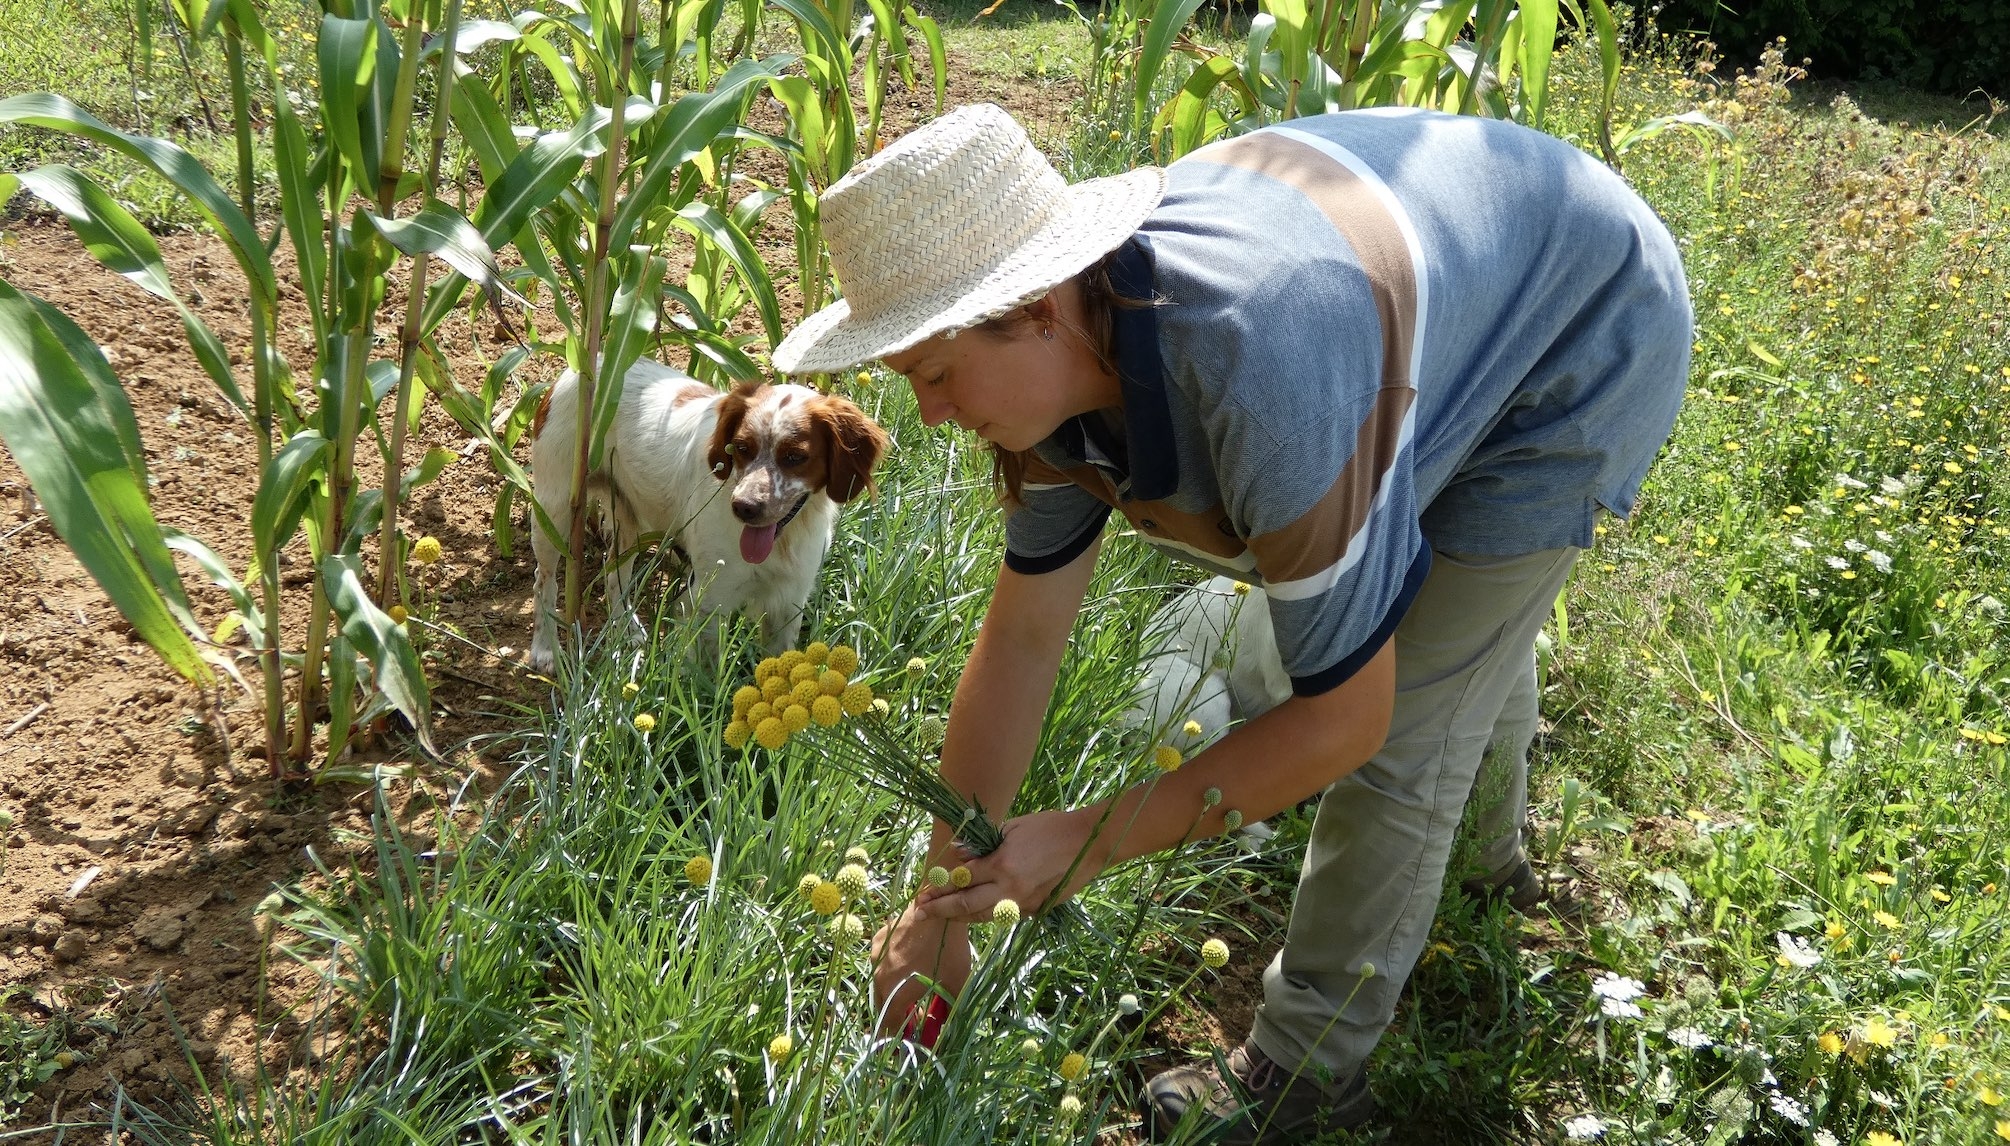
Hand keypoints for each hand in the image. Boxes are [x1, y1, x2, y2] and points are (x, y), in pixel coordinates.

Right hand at [871, 902, 971, 1036]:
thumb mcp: (956, 984)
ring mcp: (876, 956)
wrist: (938, 906)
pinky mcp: (878, 939)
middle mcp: (878, 977)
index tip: (910, 1044)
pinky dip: (892, 973)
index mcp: (894, 993)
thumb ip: (949, 1012)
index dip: (898, 1040)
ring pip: (881, 985)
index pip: (888, 1027)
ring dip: (894, 995)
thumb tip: (947, 1032)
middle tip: (916, 1022)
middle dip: (897, 1018)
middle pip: (882, 1007)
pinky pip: (881, 964)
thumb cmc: (949, 948)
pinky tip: (910, 967)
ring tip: (915, 994)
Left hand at [914, 806, 1105, 924]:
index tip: (922, 892)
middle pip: (966, 905)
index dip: (939, 887)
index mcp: (1001, 864)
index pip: (961, 880)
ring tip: (942, 914)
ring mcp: (1023, 903)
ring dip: (959, 916)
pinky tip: (972, 912)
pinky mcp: (1035, 910)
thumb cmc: (1050, 827)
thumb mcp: (1013, 827)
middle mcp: (1009, 888)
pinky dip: (984, 915)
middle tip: (920, 912)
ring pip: (983, 916)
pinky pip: (1002, 915)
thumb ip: (983, 844)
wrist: (1089, 843)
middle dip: (940, 909)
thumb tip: (957, 855)